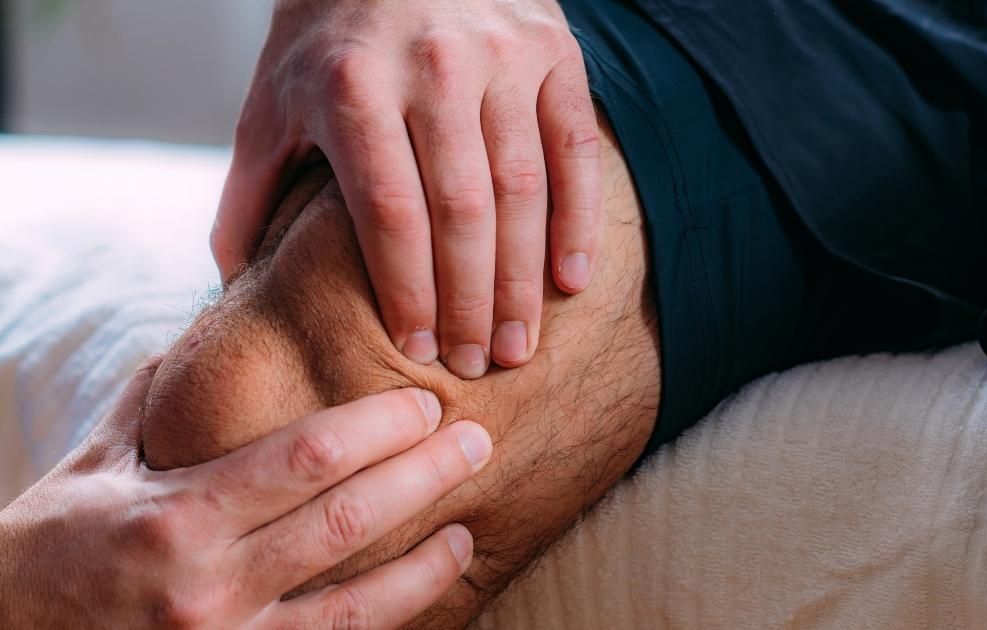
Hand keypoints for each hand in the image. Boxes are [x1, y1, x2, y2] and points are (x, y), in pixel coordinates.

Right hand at [0, 360, 492, 627]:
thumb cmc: (50, 548)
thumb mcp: (94, 463)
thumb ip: (155, 397)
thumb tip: (205, 330)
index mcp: (178, 515)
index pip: (306, 457)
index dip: (380, 428)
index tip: (425, 405)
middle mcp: (209, 584)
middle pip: (346, 520)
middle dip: (423, 477)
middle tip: (476, 443)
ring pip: (354, 605)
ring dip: (423, 566)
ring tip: (466, 530)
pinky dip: (382, 621)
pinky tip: (417, 595)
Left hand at [212, 0, 602, 377]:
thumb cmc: (330, 34)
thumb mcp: (272, 99)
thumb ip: (250, 189)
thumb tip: (233, 281)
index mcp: (354, 85)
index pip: (390, 213)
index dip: (409, 291)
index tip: (418, 351)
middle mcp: (432, 67)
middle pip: (461, 211)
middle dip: (470, 302)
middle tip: (477, 365)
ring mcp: (500, 58)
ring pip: (521, 188)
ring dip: (523, 278)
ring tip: (518, 343)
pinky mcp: (552, 52)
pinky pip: (574, 148)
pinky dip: (578, 218)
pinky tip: (572, 280)